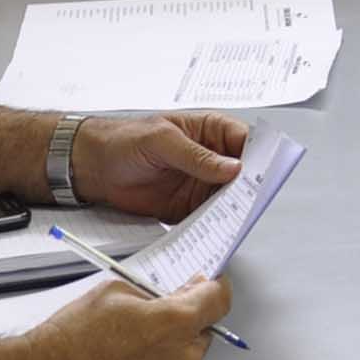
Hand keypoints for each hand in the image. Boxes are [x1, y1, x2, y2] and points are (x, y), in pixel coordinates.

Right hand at [22, 274, 232, 359]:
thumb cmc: (70, 338)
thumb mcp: (114, 292)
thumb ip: (157, 293)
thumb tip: (179, 295)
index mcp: (175, 321)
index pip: (219, 299)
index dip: (213, 288)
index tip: (209, 287)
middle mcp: (184, 358)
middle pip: (202, 332)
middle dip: (183, 325)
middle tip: (148, 325)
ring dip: (171, 355)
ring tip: (130, 356)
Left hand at [72, 112, 247, 219]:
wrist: (95, 167)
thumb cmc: (124, 140)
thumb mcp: (162, 141)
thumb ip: (197, 156)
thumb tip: (231, 167)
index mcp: (209, 131)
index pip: (245, 140)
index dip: (258, 154)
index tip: (264, 170)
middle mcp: (211, 158)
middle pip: (243, 173)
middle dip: (250, 185)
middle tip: (253, 197)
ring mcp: (202, 183)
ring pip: (230, 197)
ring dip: (234, 207)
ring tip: (237, 216)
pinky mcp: (189, 206)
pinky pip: (209, 217)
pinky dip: (215, 224)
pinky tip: (217, 228)